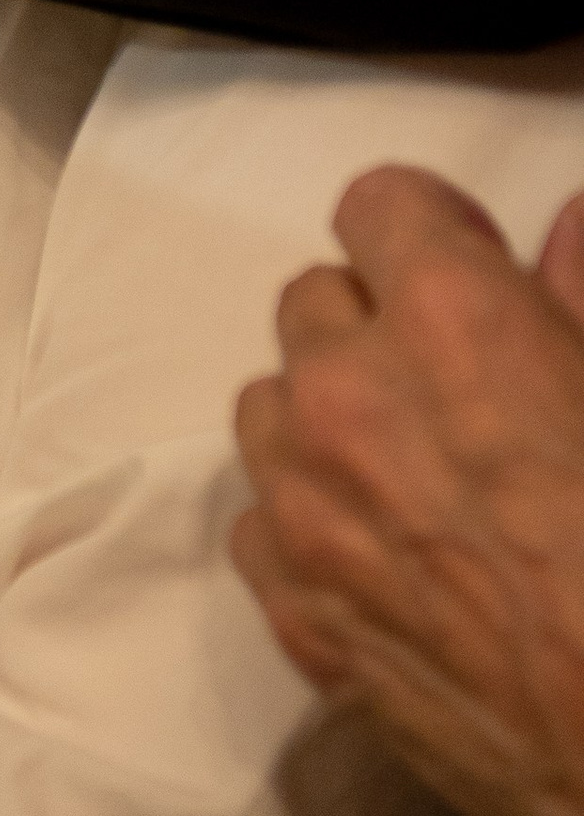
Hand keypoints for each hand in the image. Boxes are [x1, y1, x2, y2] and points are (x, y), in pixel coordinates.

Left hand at [232, 163, 583, 815]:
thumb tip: (565, 225)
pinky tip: (390, 553)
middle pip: (314, 301)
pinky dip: (310, 520)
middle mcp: (350, 396)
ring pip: (272, 405)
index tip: (471, 263)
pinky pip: (262, 520)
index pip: (378, 204)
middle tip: (457, 384)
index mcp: (452, 324)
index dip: (432, 229)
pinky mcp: (294, 610)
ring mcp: (308, 508)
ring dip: (329, 417)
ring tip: (417, 468)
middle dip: (377, 325)